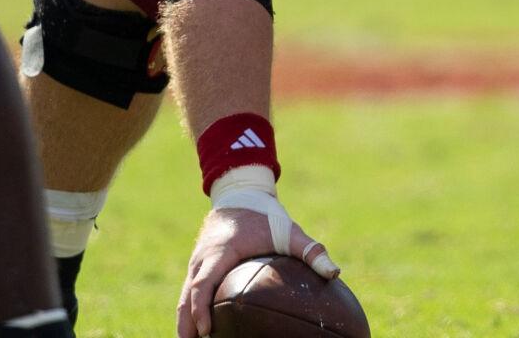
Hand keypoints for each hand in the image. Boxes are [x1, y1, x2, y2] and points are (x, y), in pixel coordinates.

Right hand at [178, 168, 336, 337]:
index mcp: (220, 252)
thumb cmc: (265, 216)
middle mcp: (202, 259)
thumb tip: (334, 273)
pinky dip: (190, 313)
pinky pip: (189, 294)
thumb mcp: (289, 230)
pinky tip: (199, 333)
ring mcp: (196, 264)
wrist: (239, 195)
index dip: (201, 307)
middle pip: (186, 297)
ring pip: (184, 298)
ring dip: (185, 323)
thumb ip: (311, 251)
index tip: (207, 329)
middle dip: (186, 325)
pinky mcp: (197, 268)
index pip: (203, 283)